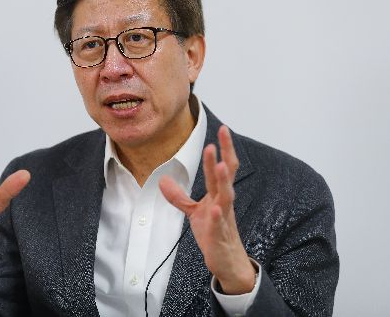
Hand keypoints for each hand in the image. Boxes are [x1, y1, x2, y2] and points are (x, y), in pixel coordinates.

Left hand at [159, 125, 254, 294]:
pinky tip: (214, 207)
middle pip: (227, 175)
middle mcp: (223, 202)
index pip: (221, 167)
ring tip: (219, 165)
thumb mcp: (193, 212)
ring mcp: (223, 218)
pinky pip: (219, 224)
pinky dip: (217, 216)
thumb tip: (162, 180)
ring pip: (226, 196)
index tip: (221, 129)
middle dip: (224, 155)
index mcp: (218, 194)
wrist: (226, 260)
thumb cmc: (214, 232)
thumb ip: (178, 196)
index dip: (221, 149)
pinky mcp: (219, 235)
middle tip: (222, 136)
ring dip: (222, 180)